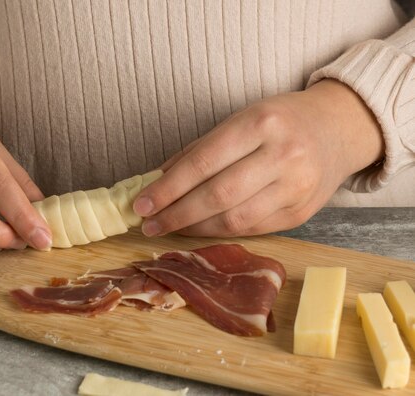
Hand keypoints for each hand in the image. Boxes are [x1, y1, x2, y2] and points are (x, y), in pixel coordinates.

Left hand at [133, 79, 382, 236]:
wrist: (338, 129)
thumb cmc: (280, 121)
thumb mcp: (240, 119)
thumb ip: (199, 150)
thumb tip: (157, 181)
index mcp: (260, 123)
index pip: (203, 163)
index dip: (168, 188)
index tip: (141, 203)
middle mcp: (282, 155)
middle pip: (217, 196)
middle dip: (176, 214)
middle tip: (148, 223)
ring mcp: (296, 188)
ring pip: (234, 220)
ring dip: (194, 228)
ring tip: (169, 227)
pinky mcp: (301, 214)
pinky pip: (252, 229)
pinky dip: (219, 231)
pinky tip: (199, 228)